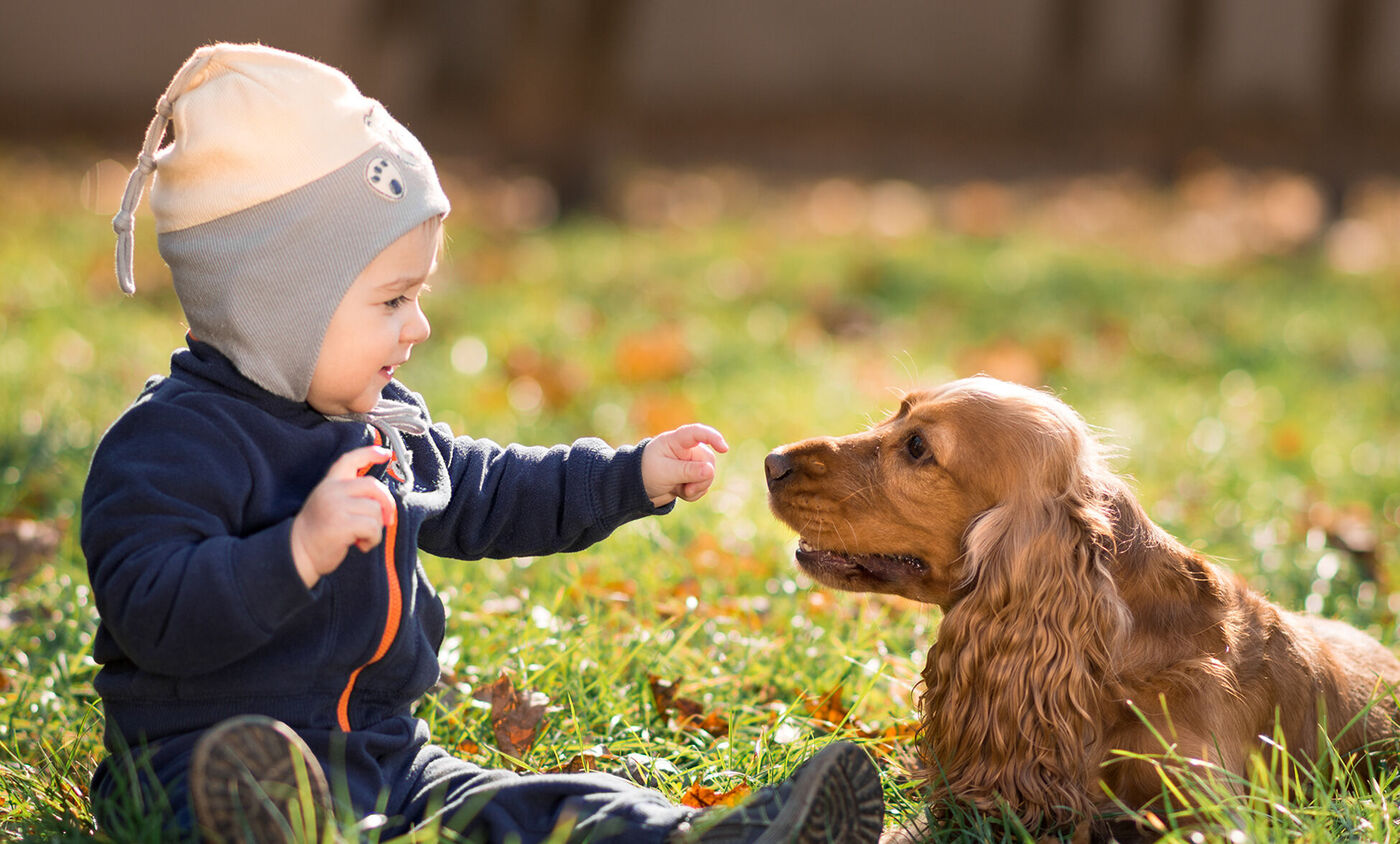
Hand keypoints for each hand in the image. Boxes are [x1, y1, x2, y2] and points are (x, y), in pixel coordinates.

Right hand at [290, 446, 396, 587]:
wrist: (297, 552)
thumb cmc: (318, 532)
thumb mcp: (330, 504)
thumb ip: (351, 496)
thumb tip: (384, 502)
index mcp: (329, 484)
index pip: (349, 460)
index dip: (369, 454)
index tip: (385, 453)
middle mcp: (332, 490)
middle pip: (373, 486)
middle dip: (387, 503)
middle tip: (387, 520)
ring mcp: (336, 505)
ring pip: (375, 510)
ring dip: (376, 529)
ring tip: (361, 538)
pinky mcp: (342, 523)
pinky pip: (373, 527)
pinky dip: (373, 539)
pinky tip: (361, 545)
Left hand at [641, 423, 728, 507]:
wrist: (638, 487)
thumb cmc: (646, 473)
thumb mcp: (665, 473)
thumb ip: (688, 471)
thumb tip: (711, 471)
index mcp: (675, 441)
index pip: (696, 433)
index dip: (712, 437)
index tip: (724, 449)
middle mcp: (686, 449)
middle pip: (708, 460)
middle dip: (702, 478)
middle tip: (687, 489)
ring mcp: (691, 462)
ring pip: (709, 474)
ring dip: (698, 487)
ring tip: (682, 491)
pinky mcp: (692, 475)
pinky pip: (704, 484)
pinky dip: (696, 492)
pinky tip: (683, 493)